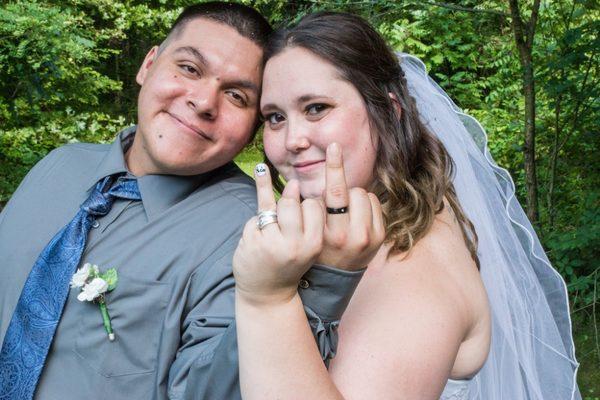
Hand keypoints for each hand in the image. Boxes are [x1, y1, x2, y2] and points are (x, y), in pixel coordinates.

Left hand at [233, 165, 323, 304]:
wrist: (267, 293)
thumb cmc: (290, 263)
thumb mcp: (307, 245)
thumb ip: (307, 218)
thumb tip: (295, 183)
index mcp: (313, 245)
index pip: (315, 206)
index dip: (309, 206)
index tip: (307, 213)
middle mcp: (294, 245)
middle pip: (294, 203)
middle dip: (290, 204)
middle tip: (287, 224)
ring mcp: (272, 243)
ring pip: (276, 206)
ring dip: (275, 211)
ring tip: (275, 225)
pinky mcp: (253, 241)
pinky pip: (258, 213)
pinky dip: (261, 189)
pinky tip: (260, 170)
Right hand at [316, 143, 384, 269]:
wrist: (334, 276)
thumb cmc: (316, 246)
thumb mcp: (309, 229)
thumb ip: (314, 205)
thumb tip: (325, 175)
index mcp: (329, 233)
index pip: (334, 192)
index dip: (334, 167)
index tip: (334, 146)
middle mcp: (351, 236)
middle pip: (352, 191)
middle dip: (341, 185)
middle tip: (335, 175)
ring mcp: (368, 237)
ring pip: (364, 194)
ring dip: (353, 196)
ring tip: (345, 211)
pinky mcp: (379, 237)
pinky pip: (375, 203)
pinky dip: (365, 204)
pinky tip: (357, 215)